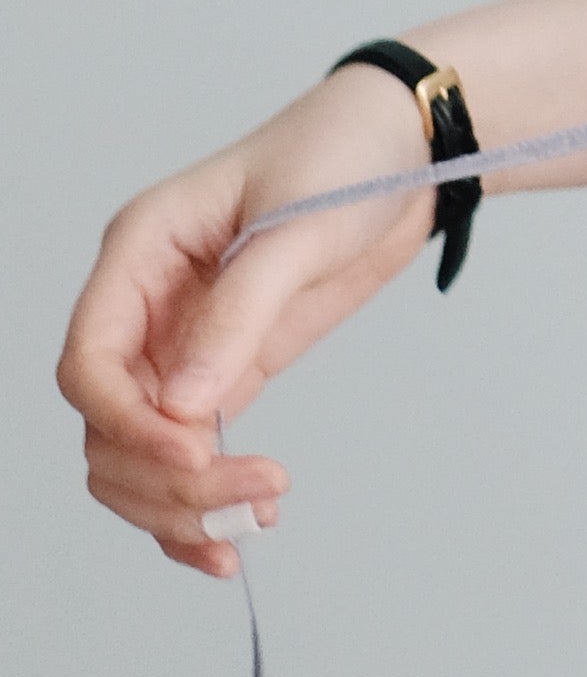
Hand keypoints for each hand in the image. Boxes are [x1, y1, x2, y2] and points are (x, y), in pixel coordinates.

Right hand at [56, 77, 442, 577]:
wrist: (408, 150)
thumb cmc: (345, 154)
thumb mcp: (297, 226)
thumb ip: (239, 310)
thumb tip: (183, 407)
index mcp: (139, 252)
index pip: (89, 362)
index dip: (126, 422)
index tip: (195, 455)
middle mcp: (146, 306)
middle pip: (107, 426)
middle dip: (162, 477)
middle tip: (247, 497)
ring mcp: (182, 345)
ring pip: (137, 454)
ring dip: (178, 505)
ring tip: (251, 524)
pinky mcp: (228, 371)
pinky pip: (190, 450)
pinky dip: (206, 497)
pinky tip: (247, 526)